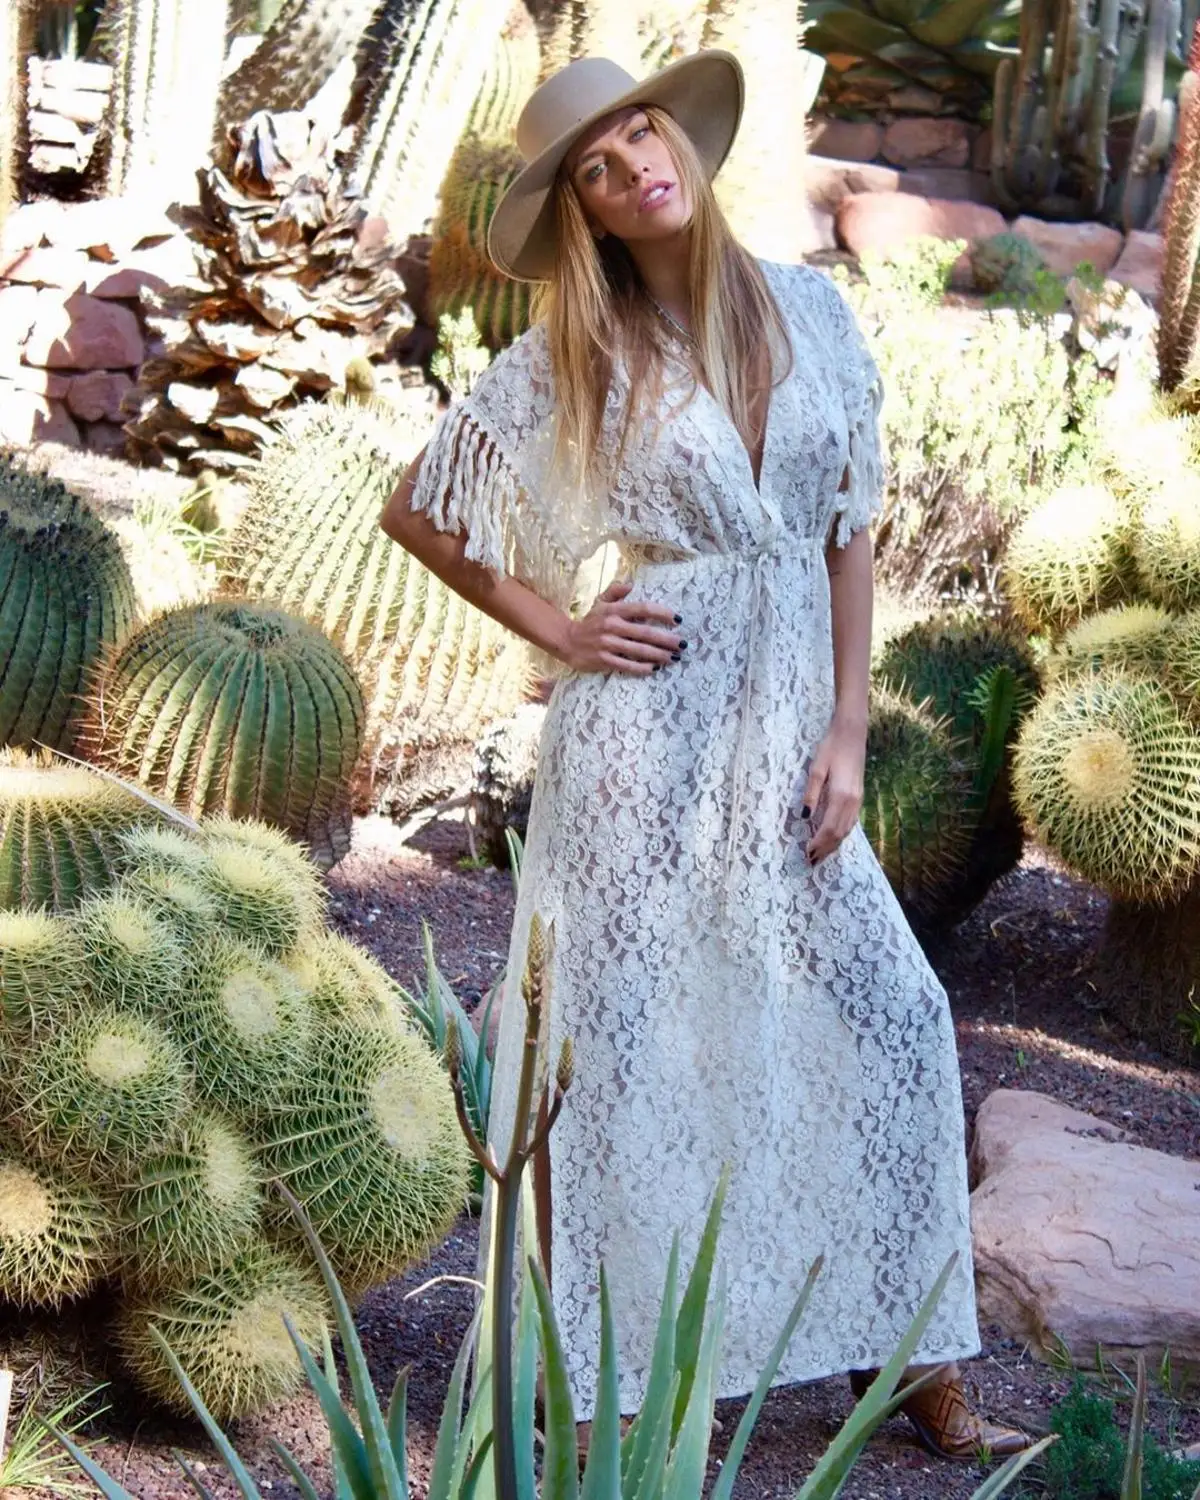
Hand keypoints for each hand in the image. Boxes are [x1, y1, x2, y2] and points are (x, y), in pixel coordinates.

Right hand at [559, 580, 685, 675]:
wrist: (567, 641)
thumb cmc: (590, 622)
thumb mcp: (600, 603)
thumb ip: (615, 592)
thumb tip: (631, 584)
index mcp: (614, 610)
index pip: (643, 609)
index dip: (662, 613)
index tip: (678, 620)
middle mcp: (612, 626)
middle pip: (645, 633)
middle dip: (667, 639)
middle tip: (682, 644)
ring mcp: (607, 644)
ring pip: (639, 650)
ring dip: (659, 655)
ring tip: (674, 658)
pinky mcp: (603, 660)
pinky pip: (626, 665)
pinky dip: (641, 668)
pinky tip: (654, 669)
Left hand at [801, 713, 866, 864]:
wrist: (852, 732)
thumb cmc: (831, 747)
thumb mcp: (816, 768)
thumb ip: (811, 794)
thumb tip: (804, 817)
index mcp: (842, 795)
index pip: (829, 827)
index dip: (818, 843)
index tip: (806, 853)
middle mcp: (853, 801)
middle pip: (839, 833)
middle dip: (825, 849)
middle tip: (811, 862)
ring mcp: (858, 800)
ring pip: (846, 830)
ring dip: (833, 844)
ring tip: (820, 855)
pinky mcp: (859, 796)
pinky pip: (851, 822)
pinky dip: (841, 834)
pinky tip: (833, 838)